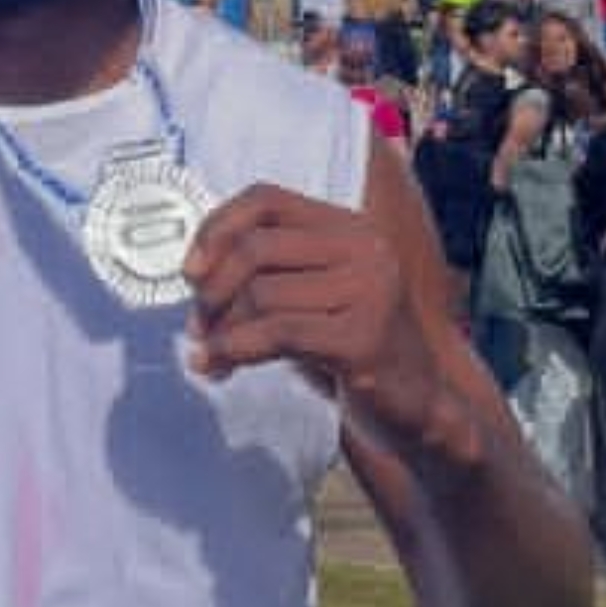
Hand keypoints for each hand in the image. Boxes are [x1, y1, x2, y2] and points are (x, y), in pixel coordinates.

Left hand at [181, 180, 434, 412]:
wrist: (415, 407)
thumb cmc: (351, 351)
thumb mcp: (310, 297)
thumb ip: (267, 272)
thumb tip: (194, 272)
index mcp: (351, 228)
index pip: (266, 199)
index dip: (216, 227)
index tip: (190, 271)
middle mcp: (367, 250)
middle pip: (257, 247)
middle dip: (213, 290)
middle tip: (198, 326)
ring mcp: (371, 292)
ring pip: (262, 294)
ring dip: (222, 330)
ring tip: (211, 354)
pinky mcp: (364, 339)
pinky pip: (278, 333)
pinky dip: (237, 349)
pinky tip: (221, 367)